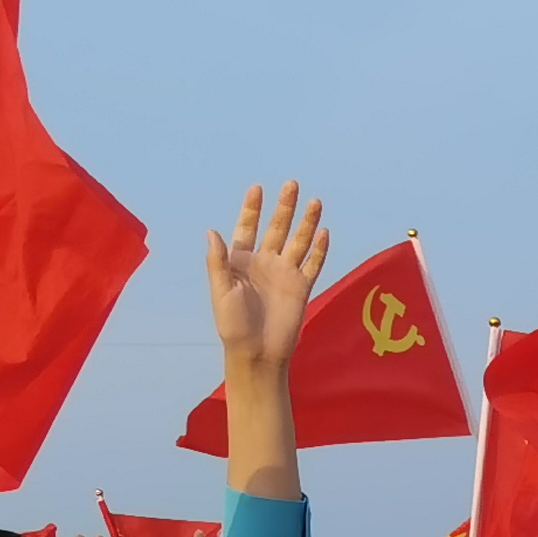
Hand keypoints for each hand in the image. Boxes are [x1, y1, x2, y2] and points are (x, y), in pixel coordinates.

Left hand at [203, 181, 329, 374]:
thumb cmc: (232, 324)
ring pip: (299, 241)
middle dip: (284, 207)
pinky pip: (313, 264)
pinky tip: (324, 233)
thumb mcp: (221, 290)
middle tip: (292, 184)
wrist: (256, 352)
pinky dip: (319, 249)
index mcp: (240, 262)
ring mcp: (285, 274)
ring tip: (315, 202)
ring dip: (306, 222)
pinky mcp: (301, 287)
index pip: (248, 228)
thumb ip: (218, 261)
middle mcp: (264, 263)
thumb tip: (212, 231)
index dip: (252, 209)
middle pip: (277, 229)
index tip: (257, 188)